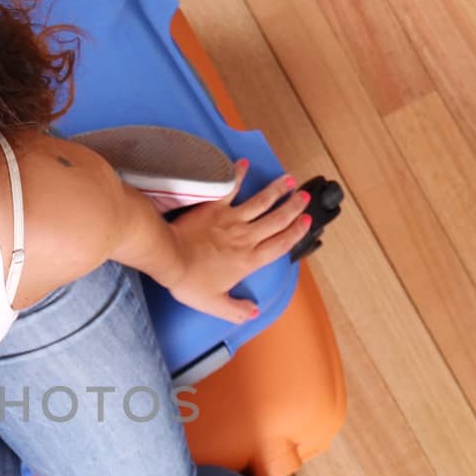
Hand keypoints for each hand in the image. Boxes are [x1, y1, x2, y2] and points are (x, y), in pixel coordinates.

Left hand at [165, 163, 312, 322]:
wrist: (169, 258)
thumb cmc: (189, 281)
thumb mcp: (214, 304)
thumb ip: (236, 310)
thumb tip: (252, 312)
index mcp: (249, 260)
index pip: (280, 245)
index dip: (296, 233)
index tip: (307, 222)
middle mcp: (245, 237)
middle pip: (277, 220)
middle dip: (294, 207)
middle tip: (305, 197)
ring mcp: (230, 220)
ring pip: (260, 202)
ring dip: (277, 190)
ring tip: (289, 180)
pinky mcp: (213, 207)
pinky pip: (229, 188)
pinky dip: (237, 175)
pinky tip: (243, 163)